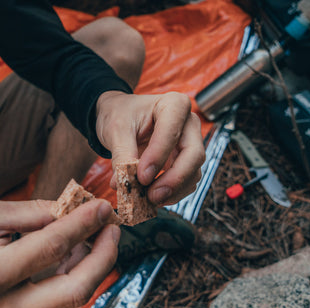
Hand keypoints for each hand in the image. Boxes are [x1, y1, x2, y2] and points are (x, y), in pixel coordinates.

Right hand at [0, 199, 119, 307]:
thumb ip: (37, 213)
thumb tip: (79, 207)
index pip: (50, 248)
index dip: (82, 225)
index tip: (103, 206)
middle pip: (74, 289)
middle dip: (103, 257)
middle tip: (113, 229)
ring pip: (72, 297)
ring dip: (94, 264)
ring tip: (100, 234)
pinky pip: (60, 299)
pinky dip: (76, 273)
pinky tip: (81, 250)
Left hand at [95, 91, 204, 205]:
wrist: (121, 118)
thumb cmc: (120, 116)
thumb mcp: (116, 130)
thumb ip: (122, 155)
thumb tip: (125, 184)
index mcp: (174, 104)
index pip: (173, 132)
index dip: (159, 156)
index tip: (141, 176)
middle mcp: (189, 124)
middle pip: (194, 155)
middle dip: (174, 180)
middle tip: (152, 196)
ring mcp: (191, 144)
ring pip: (193, 173)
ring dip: (173, 191)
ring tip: (148, 200)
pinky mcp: (186, 163)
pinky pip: (187, 183)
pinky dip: (172, 194)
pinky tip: (152, 198)